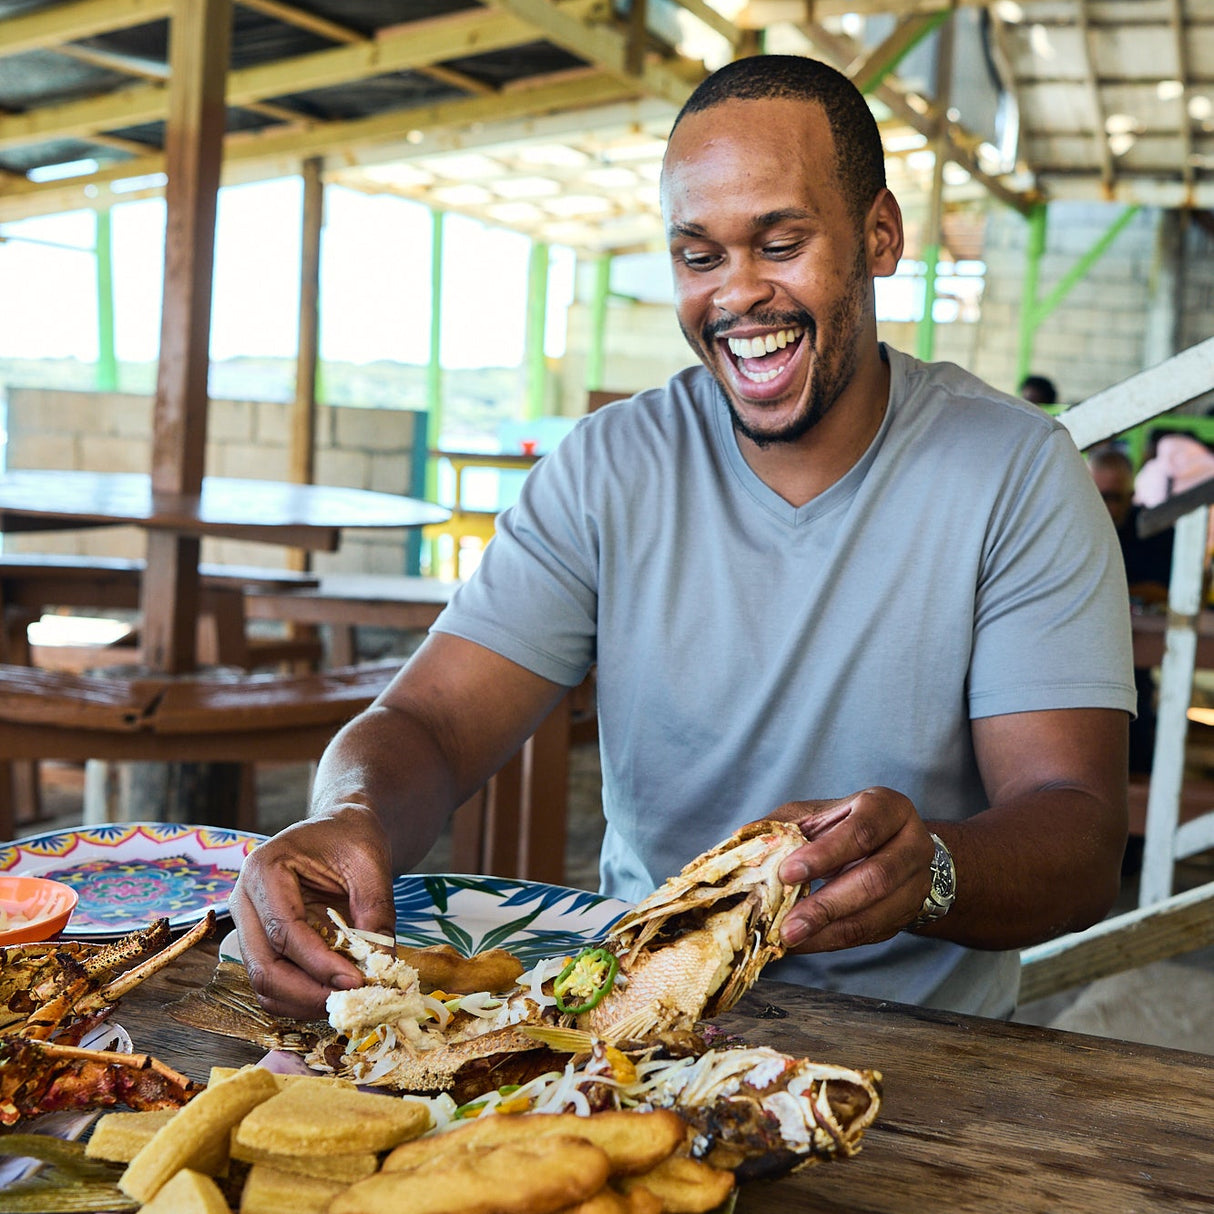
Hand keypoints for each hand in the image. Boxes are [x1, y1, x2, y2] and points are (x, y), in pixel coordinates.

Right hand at [228, 805, 395, 1018]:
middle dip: (308, 993)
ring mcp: (247, 925)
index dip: (319, 963)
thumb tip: (382, 964)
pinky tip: (333, 994)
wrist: (340, 831)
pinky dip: (300, 999)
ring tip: (346, 1001)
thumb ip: (376, 910)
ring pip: (262, 983)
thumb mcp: (371, 864)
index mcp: (265, 868)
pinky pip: (271, 984)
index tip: (357, 982)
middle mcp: (244, 899)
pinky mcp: (260, 944)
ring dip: (303, 1002)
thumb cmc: (351, 839)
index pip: (284, 930)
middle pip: (263, 965)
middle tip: (351, 1001)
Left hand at [765, 789, 936, 951]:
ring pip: (877, 913)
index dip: (825, 854)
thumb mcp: (816, 815)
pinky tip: (805, 943)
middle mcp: (913, 844)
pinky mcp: (908, 914)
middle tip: (788, 924)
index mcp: (888, 808)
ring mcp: (917, 883)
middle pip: (875, 878)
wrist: (892, 845)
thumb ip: (783, 826)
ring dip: (830, 930)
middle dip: (827, 904)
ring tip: (790, 939)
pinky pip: (871, 933)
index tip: (787, 873)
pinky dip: (834, 940)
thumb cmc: (844, 824)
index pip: (861, 832)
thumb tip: (743, 838)